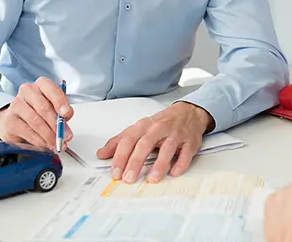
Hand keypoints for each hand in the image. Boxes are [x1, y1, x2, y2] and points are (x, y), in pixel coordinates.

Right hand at [0, 77, 73, 149]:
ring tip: (56, 142)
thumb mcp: (53, 108)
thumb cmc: (38, 111)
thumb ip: (62, 115)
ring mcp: (16, 104)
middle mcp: (27, 91)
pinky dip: (39, 140)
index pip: (51, 89)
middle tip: (65, 135)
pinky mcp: (10, 120)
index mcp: (41, 84)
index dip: (60, 101)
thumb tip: (66, 128)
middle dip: (56, 124)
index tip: (67, 114)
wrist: (16, 120)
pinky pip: (27, 131)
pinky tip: (45, 144)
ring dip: (49, 135)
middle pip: (43, 107)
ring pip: (36, 121)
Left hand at [97, 101, 212, 183]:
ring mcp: (176, 134)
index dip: (120, 156)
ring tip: (152, 179)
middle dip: (135, 161)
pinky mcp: (190, 141)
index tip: (115, 172)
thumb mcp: (139, 129)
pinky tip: (174, 172)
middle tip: (128, 178)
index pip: (128, 139)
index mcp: (144, 126)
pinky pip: (186, 152)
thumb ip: (119, 141)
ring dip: (159, 164)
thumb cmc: (161, 123)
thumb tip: (101, 154)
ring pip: (167, 148)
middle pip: (145, 143)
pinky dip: (181, 163)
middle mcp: (159, 128)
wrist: (188, 112)